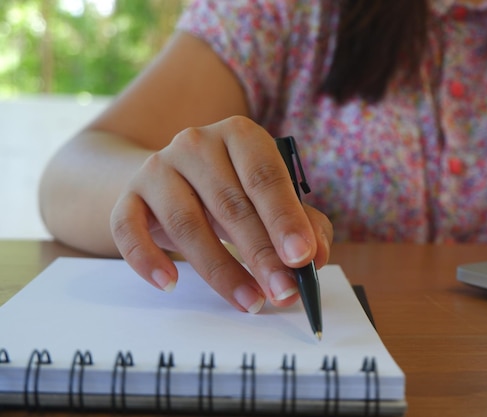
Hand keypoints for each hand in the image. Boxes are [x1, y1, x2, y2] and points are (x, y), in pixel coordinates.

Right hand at [110, 116, 332, 312]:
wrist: (171, 178)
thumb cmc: (231, 190)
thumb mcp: (269, 198)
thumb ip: (301, 221)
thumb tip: (315, 256)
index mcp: (239, 136)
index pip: (265, 177)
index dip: (284, 219)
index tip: (301, 258)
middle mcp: (196, 144)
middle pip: (230, 204)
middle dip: (261, 254)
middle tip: (283, 292)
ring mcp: (157, 168)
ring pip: (186, 223)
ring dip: (220, 269)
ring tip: (248, 301)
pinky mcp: (128, 197)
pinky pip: (128, 229)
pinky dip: (147, 260)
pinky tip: (170, 284)